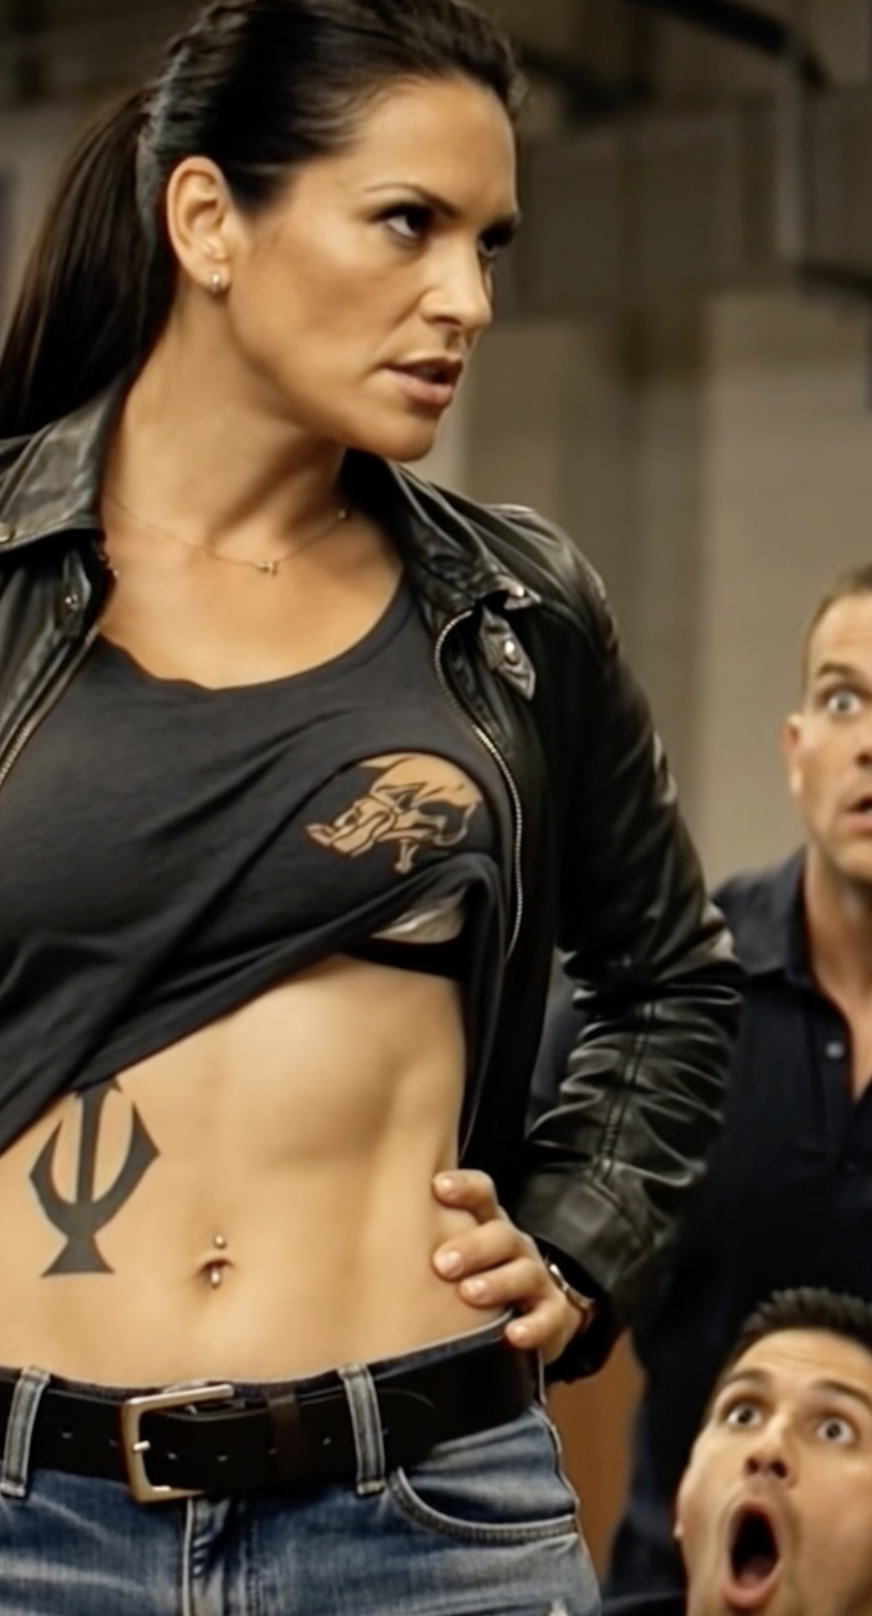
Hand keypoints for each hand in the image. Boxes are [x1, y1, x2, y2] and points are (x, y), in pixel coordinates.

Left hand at [431, 1169, 593, 1363]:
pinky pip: (548, 1317)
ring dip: (497, 1282)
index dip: (464, 1187)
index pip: (482, 1194)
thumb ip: (417, 1241)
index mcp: (487, 1224)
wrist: (534, 1313)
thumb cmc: (476, 1277)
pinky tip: (512, 1334)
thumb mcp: (452, 1253)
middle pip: (500, 1233)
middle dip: (473, 1245)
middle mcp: (513, 1246)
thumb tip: (349, 1238)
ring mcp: (535, 1278)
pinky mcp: (552, 1314)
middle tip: (441, 1262)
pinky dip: (533, 1326)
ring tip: (469, 1294)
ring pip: (523, 1272)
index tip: (438, 1187)